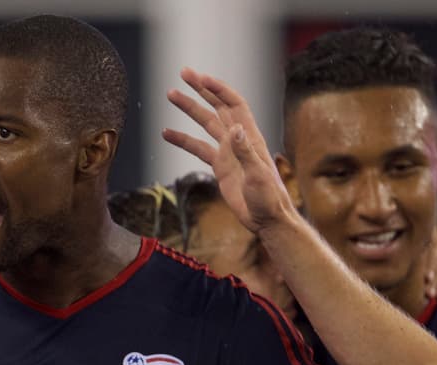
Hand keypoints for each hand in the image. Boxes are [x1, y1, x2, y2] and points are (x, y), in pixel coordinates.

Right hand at [163, 69, 295, 233]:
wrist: (267, 219)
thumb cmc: (269, 198)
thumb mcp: (258, 175)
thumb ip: (245, 152)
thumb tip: (234, 129)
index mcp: (250, 137)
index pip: (233, 104)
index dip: (218, 89)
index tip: (200, 78)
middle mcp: (238, 139)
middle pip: (218, 106)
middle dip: (201, 89)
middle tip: (183, 74)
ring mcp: (228, 152)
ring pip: (206, 123)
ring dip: (189, 109)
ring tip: (170, 95)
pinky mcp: (220, 167)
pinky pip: (198, 149)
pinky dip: (183, 140)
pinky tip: (167, 133)